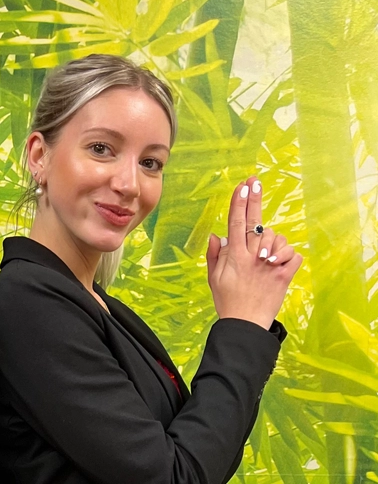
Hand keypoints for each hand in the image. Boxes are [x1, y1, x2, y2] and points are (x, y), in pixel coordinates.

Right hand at [206, 176, 301, 329]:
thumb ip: (215, 254)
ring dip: (272, 240)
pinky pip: (293, 253)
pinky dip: (289, 254)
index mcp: (234, 256)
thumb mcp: (213, 277)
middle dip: (254, 200)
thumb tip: (217, 234)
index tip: (242, 187)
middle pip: (255, 222)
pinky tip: (280, 261)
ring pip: (277, 237)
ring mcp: (270, 265)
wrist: (245, 324)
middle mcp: (252, 257)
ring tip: (265, 254)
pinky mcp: (285, 274)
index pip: (235, 222)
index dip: (239, 202)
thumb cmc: (228, 300)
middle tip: (255, 182)